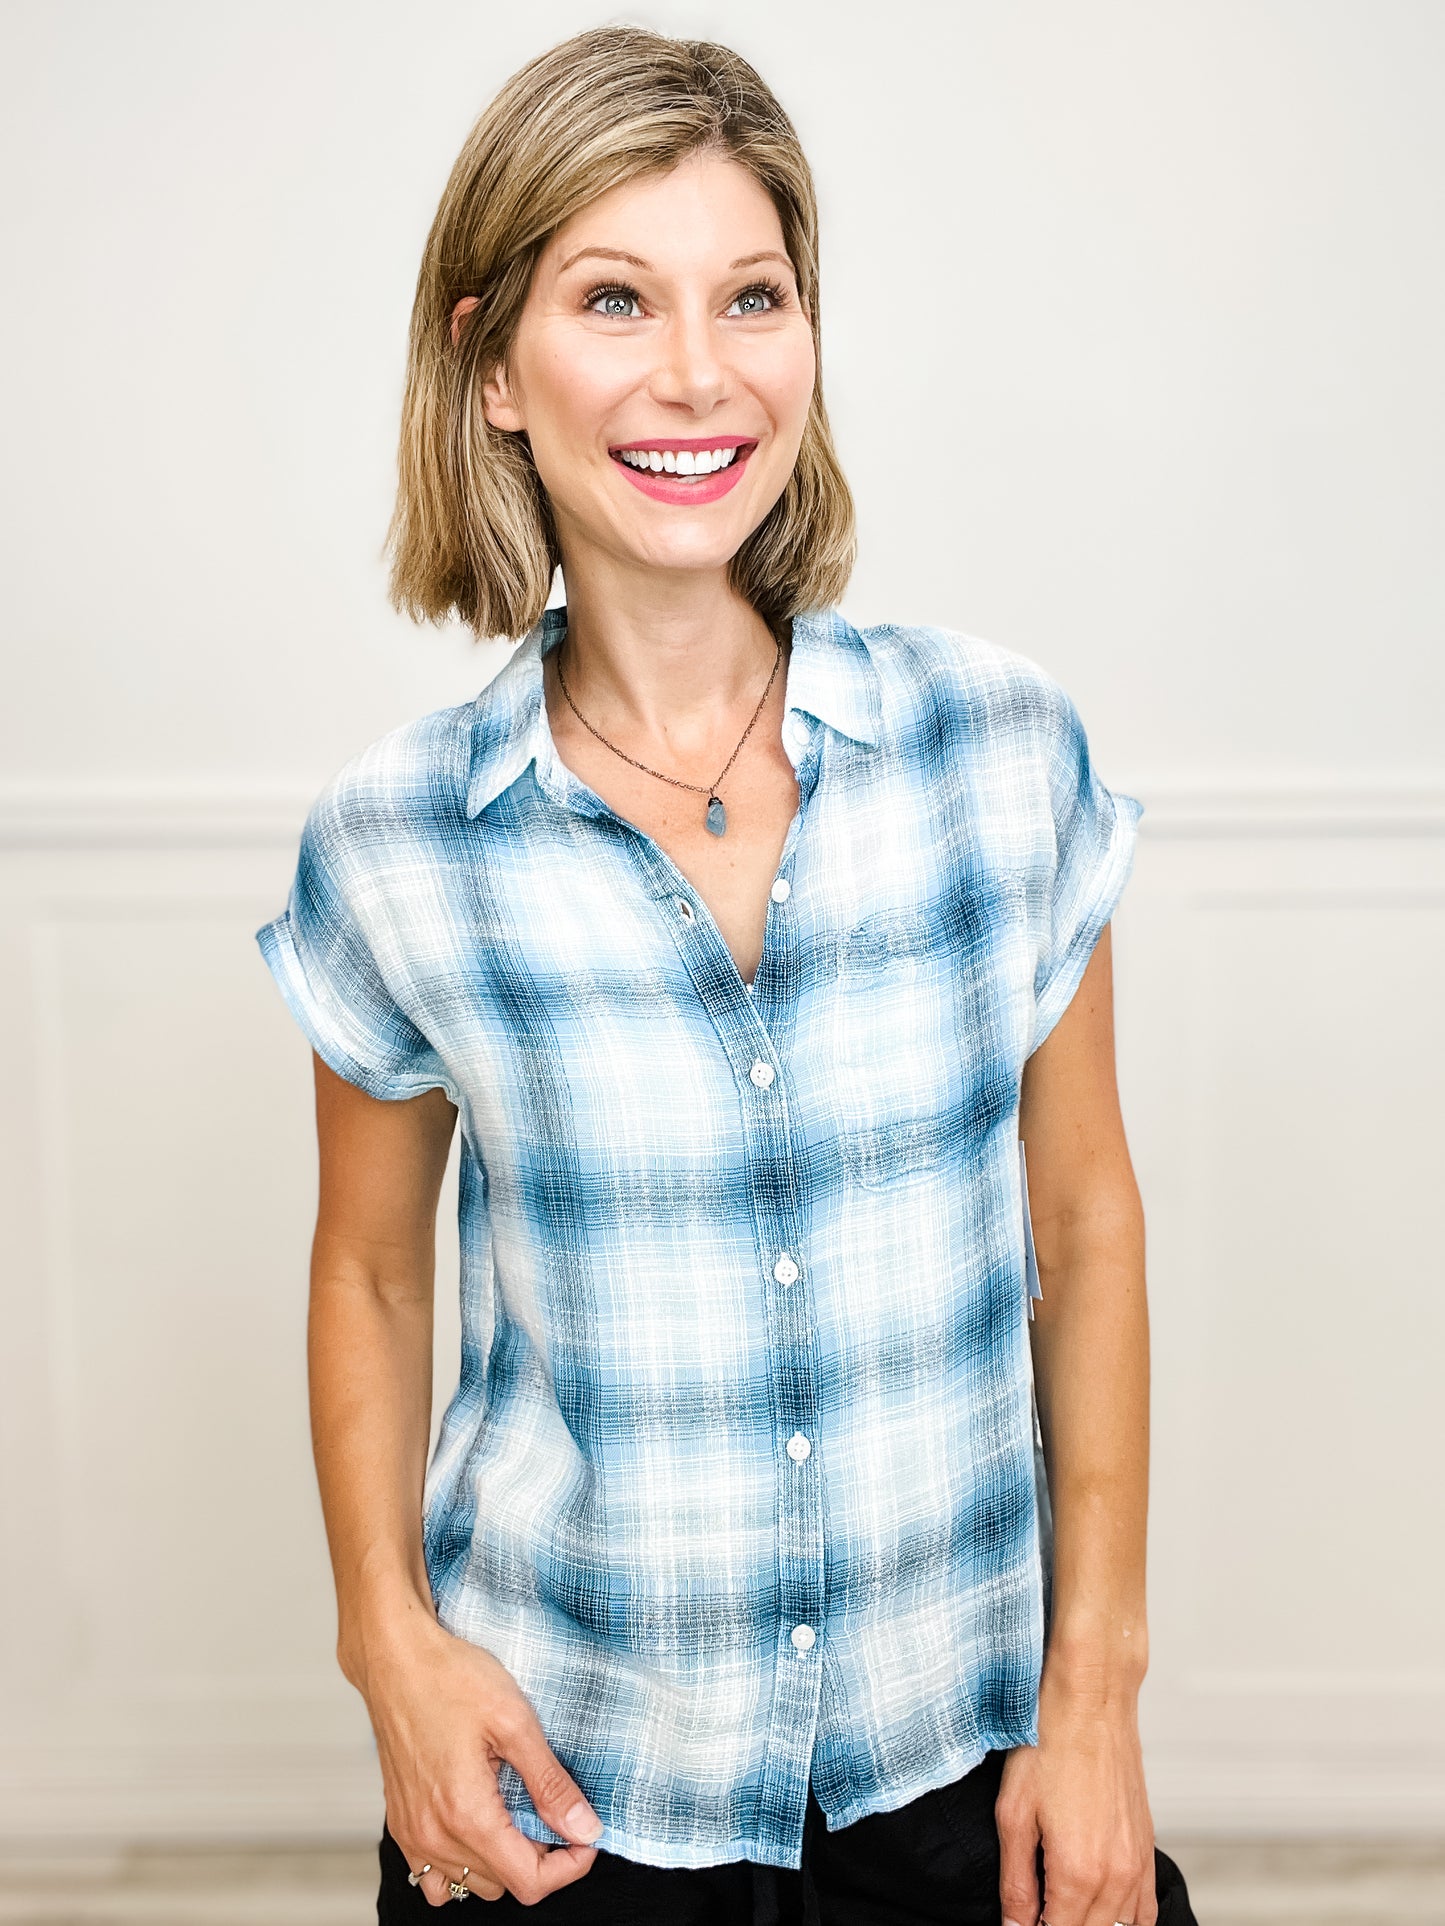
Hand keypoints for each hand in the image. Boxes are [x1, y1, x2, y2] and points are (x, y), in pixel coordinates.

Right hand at [360, 1615, 603, 1906]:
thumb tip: (585, 1828)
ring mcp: (412, 1834)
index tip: (584, 1835)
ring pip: (471, 1883)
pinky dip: (463, 1863)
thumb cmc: (450, 1678)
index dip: (569, 1866)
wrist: (394, 1660)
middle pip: (503, 1885)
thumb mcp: (515, 1721)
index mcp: (466, 1815)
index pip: (529, 1882)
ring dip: (503, 1860)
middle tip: (553, 1809)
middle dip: (539, 1857)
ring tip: (517, 1812)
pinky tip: (478, 1824)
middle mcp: (433, 1836)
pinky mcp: (401, 1823)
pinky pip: (435, 1873)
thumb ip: (550, 1783)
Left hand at [995, 1672, 1157, 1925]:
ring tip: (1059, 1908)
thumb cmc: (1048, 1744)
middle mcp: (1116, 1877)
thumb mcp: (1014, 1814)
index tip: (1021, 1922)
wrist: (1091, 1701)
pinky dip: (1123, 1920)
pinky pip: (1145, 1910)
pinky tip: (1100, 1910)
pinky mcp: (1147, 1848)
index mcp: (1078, 1873)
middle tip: (1033, 1912)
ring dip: (1089, 1924)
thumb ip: (1015, 1882)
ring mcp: (1138, 1864)